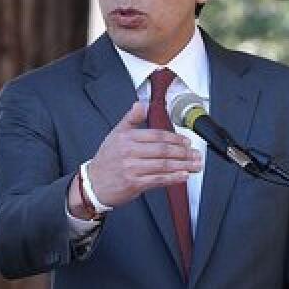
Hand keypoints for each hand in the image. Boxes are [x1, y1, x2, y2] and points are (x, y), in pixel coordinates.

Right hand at [83, 101, 202, 208]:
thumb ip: (131, 119)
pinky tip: (183, 175)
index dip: (175, 138)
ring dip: (183, 165)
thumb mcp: (115, 135)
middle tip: (195, 154)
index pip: (157, 135)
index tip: (187, 142)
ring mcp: (131, 168)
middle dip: (183, 152)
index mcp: (127, 138)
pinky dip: (173, 178)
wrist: (92, 184)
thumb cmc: (106, 160)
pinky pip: (158, 180)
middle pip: (163, 150)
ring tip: (195, 165)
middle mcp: (129, 152)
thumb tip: (142, 104)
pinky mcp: (134, 184)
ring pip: (163, 165)